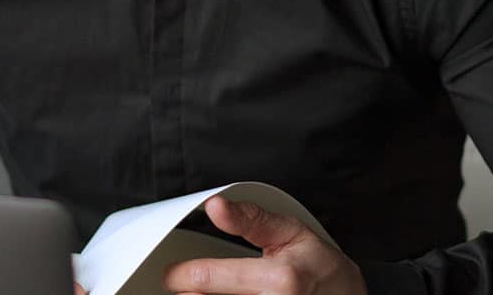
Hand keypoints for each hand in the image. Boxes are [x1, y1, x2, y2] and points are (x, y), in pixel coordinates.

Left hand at [160, 197, 363, 294]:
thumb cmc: (319, 266)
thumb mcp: (290, 232)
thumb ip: (249, 219)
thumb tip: (215, 206)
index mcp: (280, 280)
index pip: (205, 279)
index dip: (180, 275)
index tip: (173, 274)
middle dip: (190, 293)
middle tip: (187, 285)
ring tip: (204, 292)